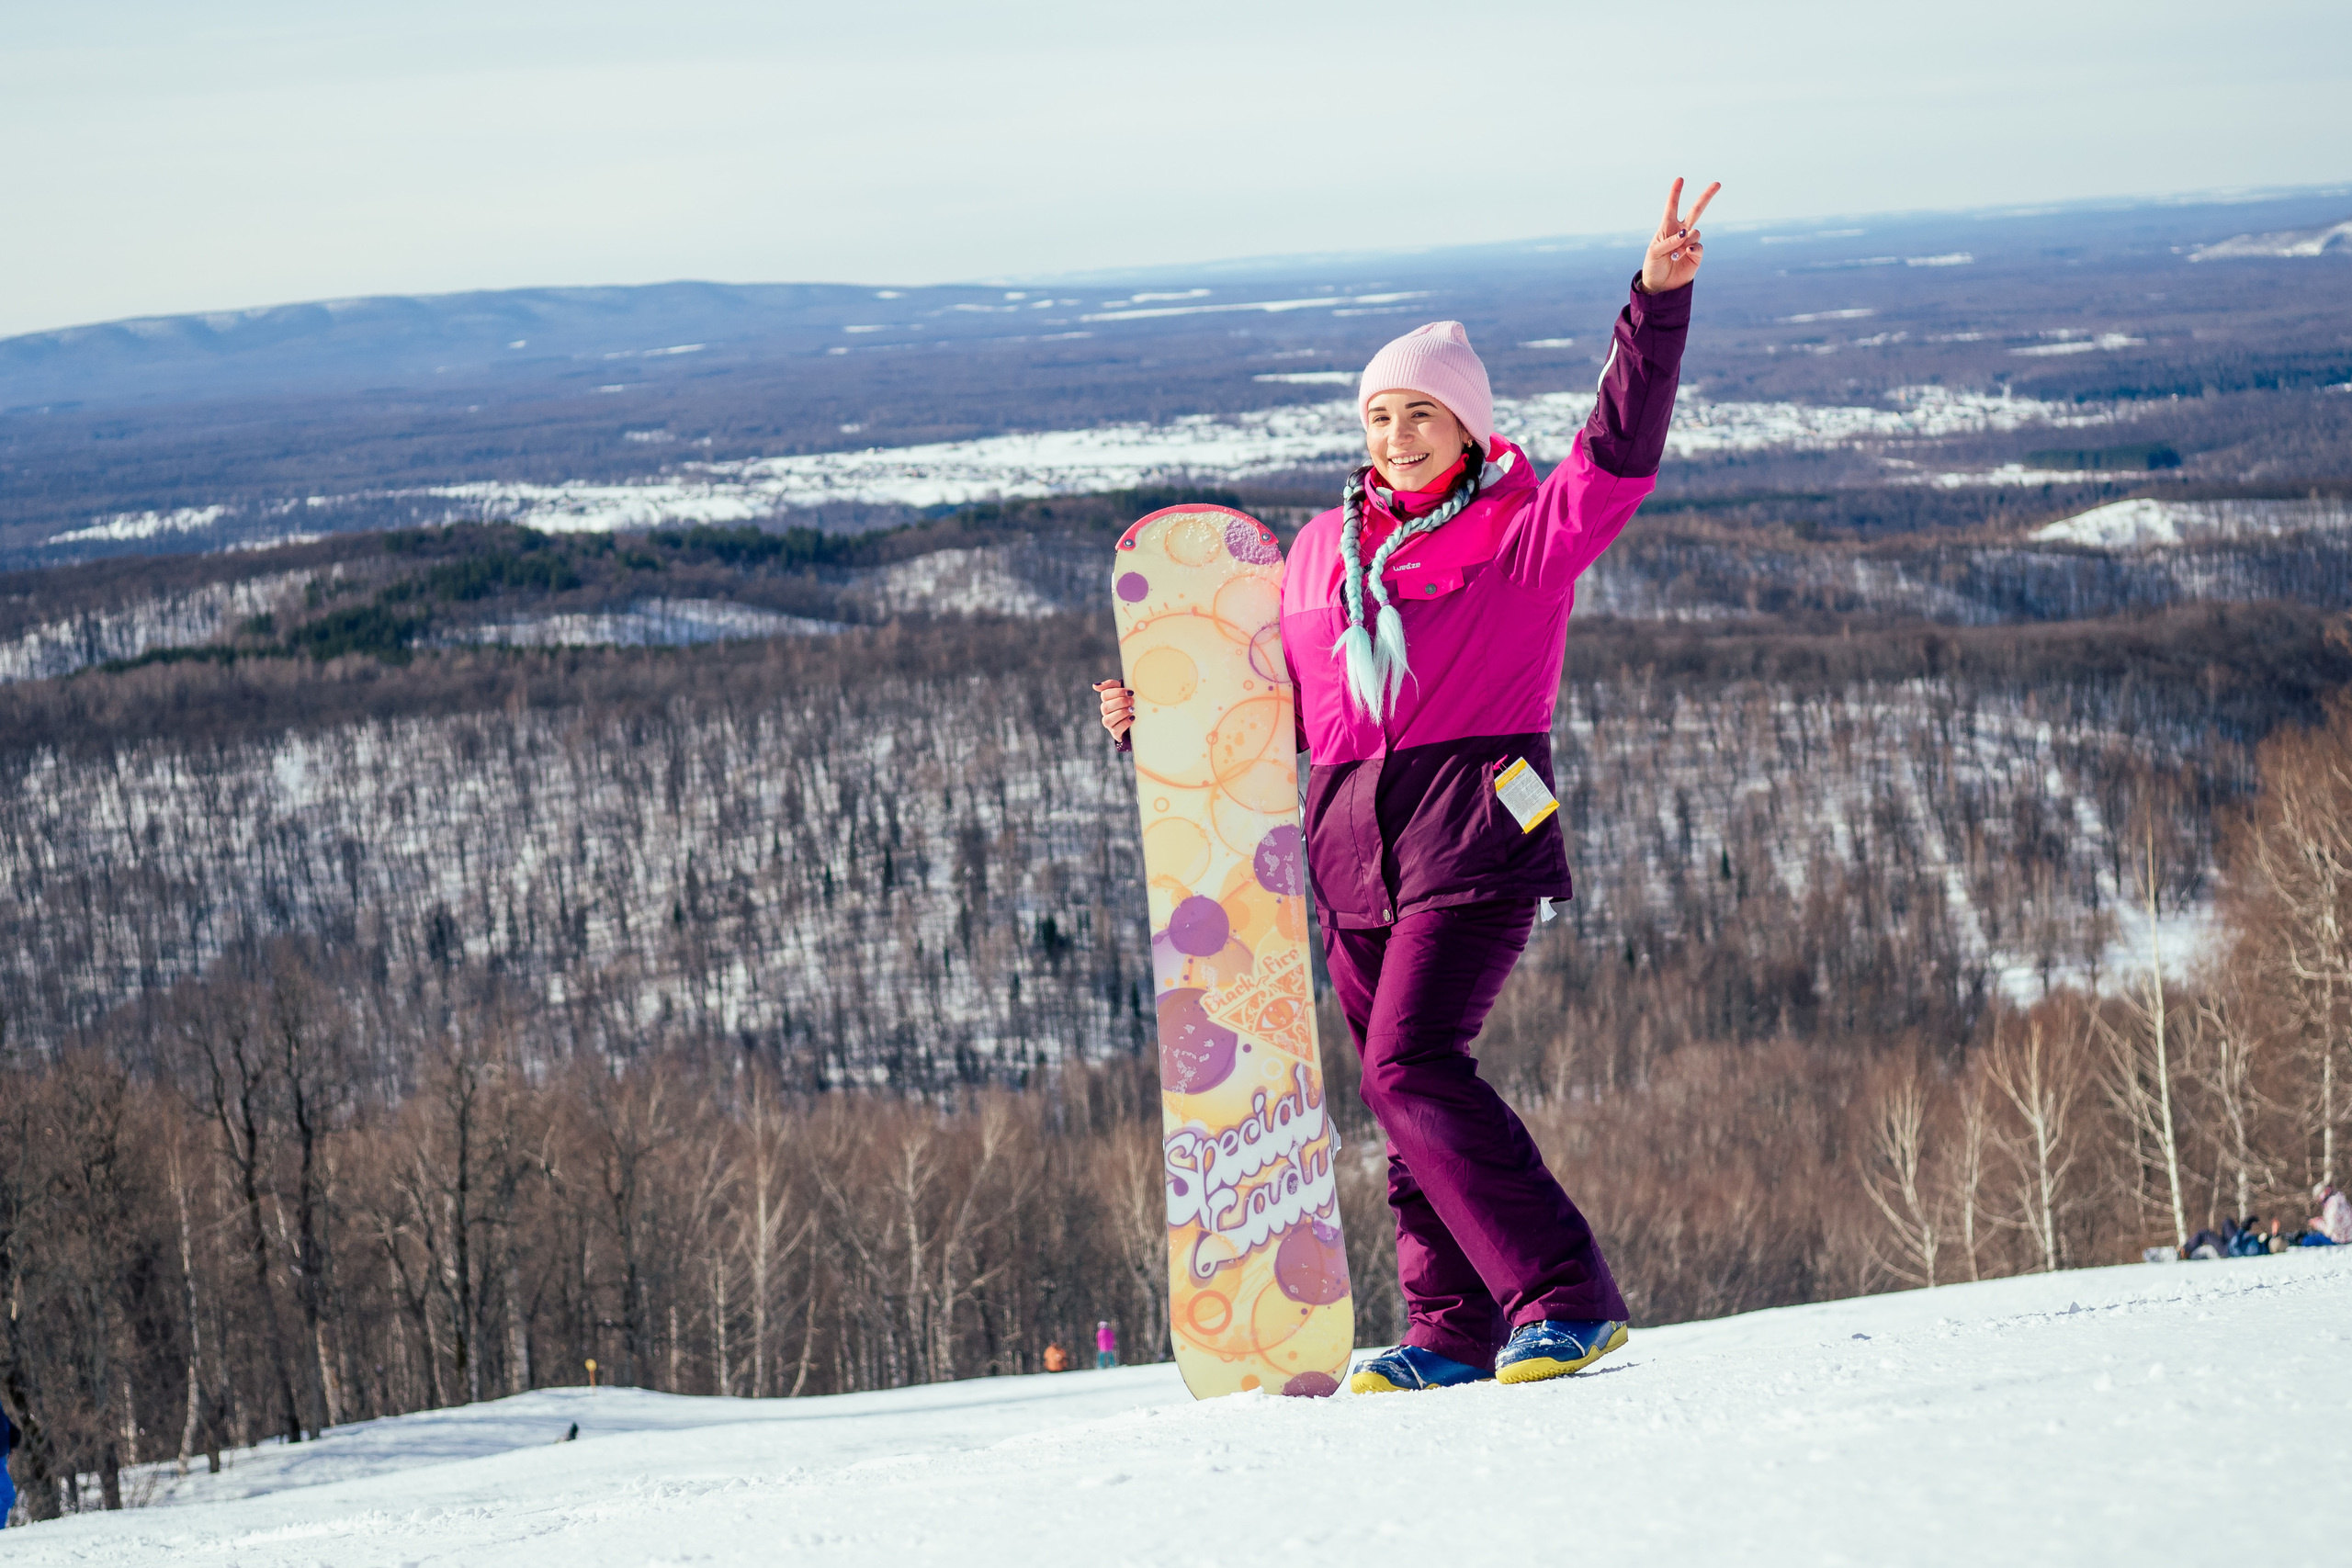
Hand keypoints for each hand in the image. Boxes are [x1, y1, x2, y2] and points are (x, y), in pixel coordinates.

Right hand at [1094, 678, 1134, 739]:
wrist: (1138, 721)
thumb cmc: (1129, 703)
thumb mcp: (1123, 692)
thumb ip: (1111, 685)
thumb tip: (1095, 686)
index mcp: (1106, 700)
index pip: (1105, 694)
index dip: (1117, 692)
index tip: (1130, 692)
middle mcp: (1105, 712)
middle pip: (1105, 706)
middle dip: (1120, 702)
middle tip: (1132, 701)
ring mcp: (1109, 723)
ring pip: (1107, 719)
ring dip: (1121, 713)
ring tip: (1132, 710)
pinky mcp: (1115, 733)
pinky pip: (1116, 730)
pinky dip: (1125, 723)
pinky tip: (1132, 718)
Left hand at [1640, 177, 1718, 294]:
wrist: (1660, 285)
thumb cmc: (1653, 265)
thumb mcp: (1654, 251)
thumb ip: (1669, 241)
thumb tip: (1686, 234)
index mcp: (1667, 227)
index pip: (1672, 207)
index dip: (1676, 193)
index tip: (1680, 179)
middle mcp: (1681, 232)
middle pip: (1696, 210)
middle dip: (1706, 196)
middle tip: (1718, 183)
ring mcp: (1690, 242)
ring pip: (1696, 231)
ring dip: (1686, 240)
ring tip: (1675, 253)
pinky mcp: (1696, 254)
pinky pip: (1698, 245)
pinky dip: (1692, 247)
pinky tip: (1686, 252)